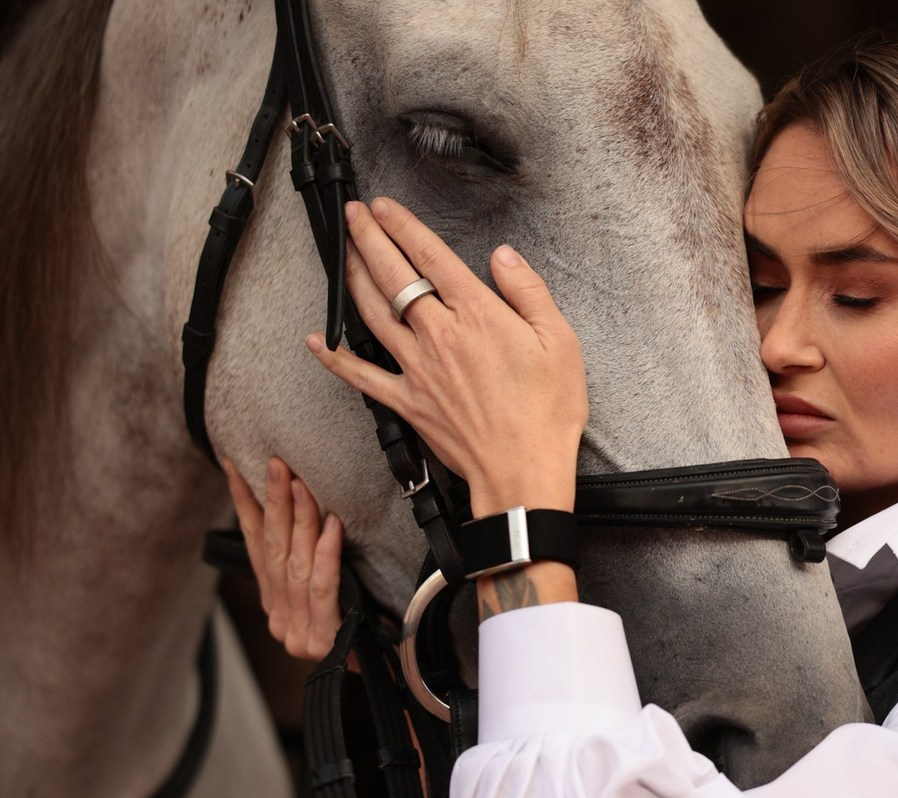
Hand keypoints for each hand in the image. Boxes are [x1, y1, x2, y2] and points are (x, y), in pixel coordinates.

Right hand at [223, 457, 343, 660]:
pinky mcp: (322, 640)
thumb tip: (300, 505)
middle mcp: (279, 616)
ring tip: (302, 485)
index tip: (234, 466)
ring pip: (294, 565)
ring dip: (298, 521)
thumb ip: (306, 563)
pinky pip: (322, 588)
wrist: (387, 674)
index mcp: (273, 603)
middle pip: (272, 550)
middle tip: (274, 463)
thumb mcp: (328, 592)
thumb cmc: (361, 626)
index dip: (244, 505)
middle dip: (272, 503)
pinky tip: (331, 526)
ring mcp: (297, 632)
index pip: (255, 545)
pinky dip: (326, 555)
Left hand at [304, 197, 587, 518]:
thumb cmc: (547, 412)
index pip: (430, 255)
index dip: (402, 225)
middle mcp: (439, 335)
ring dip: (352, 279)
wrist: (524, 472)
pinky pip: (362, 377)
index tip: (385, 206)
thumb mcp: (560, 341)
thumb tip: (503, 256)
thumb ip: (528, 291)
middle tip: (352, 215)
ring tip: (342, 254)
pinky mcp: (408, 403)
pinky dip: (336, 358)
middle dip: (368, 239)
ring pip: (372, 313)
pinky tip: (316, 341)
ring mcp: (417, 370)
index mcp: (477, 314)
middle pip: (393, 276)